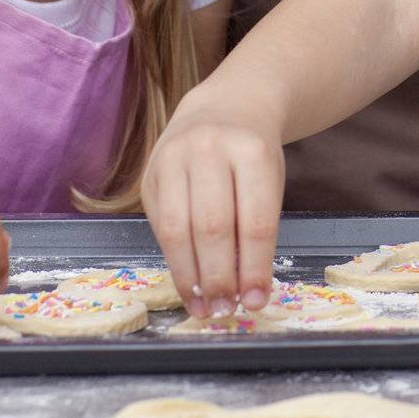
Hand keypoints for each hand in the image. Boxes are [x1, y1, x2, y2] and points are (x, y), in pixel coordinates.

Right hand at [141, 94, 284, 319]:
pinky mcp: (149, 173)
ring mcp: (173, 158)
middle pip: (212, 226)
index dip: (255, 267)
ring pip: (178, 229)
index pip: (254, 220)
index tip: (257, 301)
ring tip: (203, 307)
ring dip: (190, 276)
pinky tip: (186, 284)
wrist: (225, 107)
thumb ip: (257, 227)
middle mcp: (209, 150)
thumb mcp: (269, 179)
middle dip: (219, 277)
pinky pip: (159, 225)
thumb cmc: (253, 155)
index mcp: (252, 152)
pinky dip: (173, 261)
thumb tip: (245, 290)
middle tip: (226, 310)